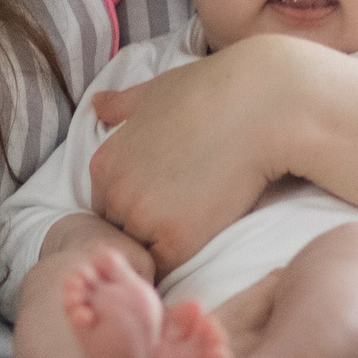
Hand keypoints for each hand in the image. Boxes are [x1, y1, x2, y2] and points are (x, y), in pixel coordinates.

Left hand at [88, 36, 323, 269]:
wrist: (259, 105)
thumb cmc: (211, 90)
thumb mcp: (154, 91)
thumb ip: (121, 104)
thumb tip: (98, 104)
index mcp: (105, 163)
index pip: (106, 203)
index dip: (135, 204)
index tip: (163, 199)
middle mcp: (116, 193)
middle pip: (120, 229)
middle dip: (144, 227)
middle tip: (181, 215)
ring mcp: (144, 218)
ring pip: (141, 251)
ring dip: (159, 247)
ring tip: (190, 232)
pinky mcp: (177, 239)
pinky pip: (164, 267)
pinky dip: (176, 262)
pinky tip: (198, 245)